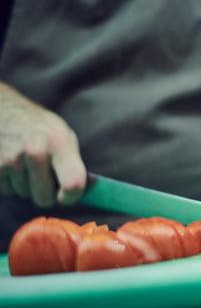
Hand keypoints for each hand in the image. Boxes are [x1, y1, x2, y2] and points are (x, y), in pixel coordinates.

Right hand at [0, 82, 86, 206]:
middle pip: (45, 198)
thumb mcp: (63, 135)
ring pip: (24, 195)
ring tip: (25, 164)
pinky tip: (12, 165)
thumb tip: (86, 192)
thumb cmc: (39, 126)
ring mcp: (11, 159)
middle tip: (44, 177)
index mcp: (59, 143)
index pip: (72, 184)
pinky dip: (10, 183)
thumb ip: (73, 163)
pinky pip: (7, 190)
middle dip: (46, 194)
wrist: (3, 109)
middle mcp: (35, 151)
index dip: (71, 197)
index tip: (67, 197)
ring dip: (26, 186)